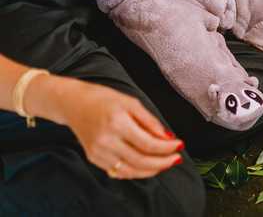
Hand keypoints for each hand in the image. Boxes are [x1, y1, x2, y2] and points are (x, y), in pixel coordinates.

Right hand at [59, 78, 183, 179]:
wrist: (74, 103)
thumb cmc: (104, 99)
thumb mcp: (132, 102)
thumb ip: (150, 121)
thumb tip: (167, 137)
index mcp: (117, 123)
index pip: (148, 144)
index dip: (167, 148)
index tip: (180, 145)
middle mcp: (106, 141)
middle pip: (141, 160)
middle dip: (163, 162)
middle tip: (176, 158)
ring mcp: (98, 152)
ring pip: (130, 170)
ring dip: (151, 170)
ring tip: (165, 163)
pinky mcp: (94, 158)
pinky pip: (118, 172)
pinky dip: (135, 172)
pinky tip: (147, 166)